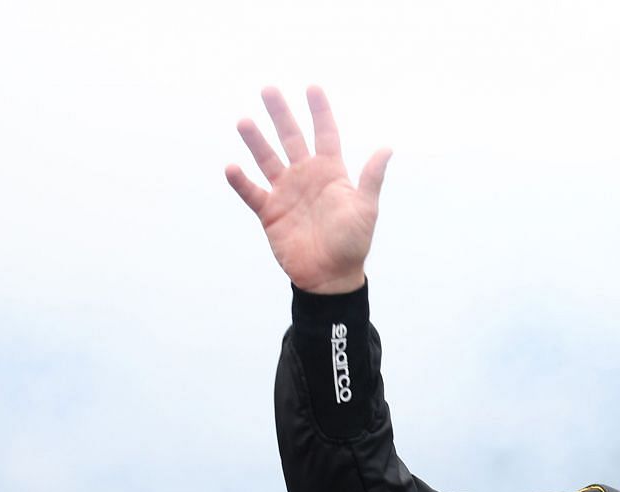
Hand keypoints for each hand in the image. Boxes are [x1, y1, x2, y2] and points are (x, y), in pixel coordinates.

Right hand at [225, 86, 390, 294]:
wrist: (331, 276)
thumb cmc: (353, 243)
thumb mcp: (366, 208)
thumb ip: (371, 178)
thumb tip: (387, 148)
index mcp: (331, 173)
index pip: (325, 134)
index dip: (320, 111)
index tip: (312, 88)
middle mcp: (306, 177)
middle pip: (291, 138)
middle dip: (281, 114)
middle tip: (269, 89)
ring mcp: (286, 192)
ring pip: (267, 159)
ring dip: (256, 141)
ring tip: (245, 121)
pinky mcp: (270, 212)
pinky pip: (252, 192)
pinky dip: (241, 181)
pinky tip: (232, 167)